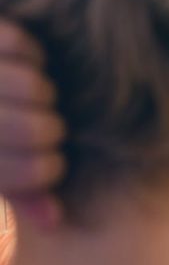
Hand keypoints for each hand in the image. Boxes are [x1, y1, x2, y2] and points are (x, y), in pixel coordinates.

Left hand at [0, 20, 64, 226]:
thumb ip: (18, 192)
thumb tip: (55, 220)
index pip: (27, 173)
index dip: (48, 171)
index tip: (50, 164)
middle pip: (35, 130)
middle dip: (48, 131)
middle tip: (45, 129)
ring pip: (34, 87)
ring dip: (42, 93)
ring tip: (34, 97)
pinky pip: (20, 44)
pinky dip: (31, 54)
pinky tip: (24, 65)